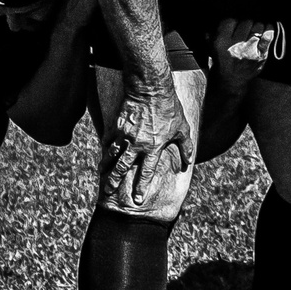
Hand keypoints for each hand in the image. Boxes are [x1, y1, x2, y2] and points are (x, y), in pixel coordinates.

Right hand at [102, 81, 194, 212]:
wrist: (150, 90)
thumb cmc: (169, 109)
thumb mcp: (182, 128)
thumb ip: (185, 147)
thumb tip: (189, 162)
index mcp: (154, 147)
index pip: (146, 172)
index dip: (142, 187)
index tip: (137, 199)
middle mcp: (137, 144)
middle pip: (123, 167)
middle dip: (115, 181)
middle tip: (109, 192)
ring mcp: (125, 135)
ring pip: (112, 155)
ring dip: (106, 167)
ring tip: (101, 175)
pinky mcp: (117, 125)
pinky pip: (109, 140)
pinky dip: (105, 148)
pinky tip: (103, 154)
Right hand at [212, 16, 277, 68]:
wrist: (230, 81)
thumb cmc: (221, 63)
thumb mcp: (211, 49)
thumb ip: (211, 34)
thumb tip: (215, 21)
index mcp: (221, 42)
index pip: (230, 21)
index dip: (233, 22)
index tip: (234, 25)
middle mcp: (236, 46)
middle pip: (246, 22)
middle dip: (245, 24)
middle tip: (244, 29)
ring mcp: (250, 50)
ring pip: (258, 26)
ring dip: (257, 26)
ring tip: (254, 30)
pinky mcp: (261, 55)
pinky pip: (268, 37)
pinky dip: (269, 30)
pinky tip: (266, 29)